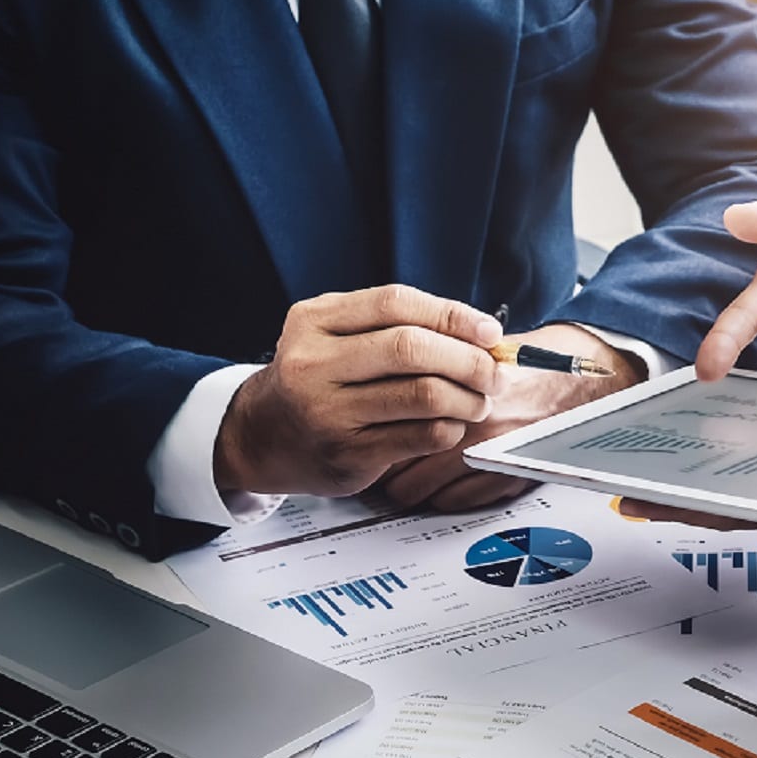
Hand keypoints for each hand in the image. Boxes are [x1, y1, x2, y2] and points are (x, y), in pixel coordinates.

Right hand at [215, 285, 502, 496]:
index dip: (452, 315)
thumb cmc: (317, 379)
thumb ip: (396, 326)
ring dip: (467, 398)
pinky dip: (450, 428)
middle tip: (494, 373)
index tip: (489, 332)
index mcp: (314, 321)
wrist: (261, 437)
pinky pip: (420, 436)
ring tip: (479, 401)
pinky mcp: (348, 454)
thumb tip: (481, 334)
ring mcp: (328, 412)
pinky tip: (452, 425)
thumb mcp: (335, 336)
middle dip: (468, 360)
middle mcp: (314, 364)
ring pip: (423, 395)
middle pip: (411, 349)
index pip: (396, 303)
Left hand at [378, 323, 640, 510]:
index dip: (372, 429)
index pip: (393, 422)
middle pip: (397, 464)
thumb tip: (387, 375)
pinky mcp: (510, 478)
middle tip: (376, 459)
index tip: (365, 430)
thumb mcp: (482, 349)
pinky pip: (454, 502)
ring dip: (408, 485)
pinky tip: (441, 482)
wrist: (592, 378)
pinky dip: (443, 495)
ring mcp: (492, 458)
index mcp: (462, 389)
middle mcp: (475, 427)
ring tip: (404, 475)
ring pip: (419, 490)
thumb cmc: (542, 360)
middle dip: (383, 464)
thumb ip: (436, 364)